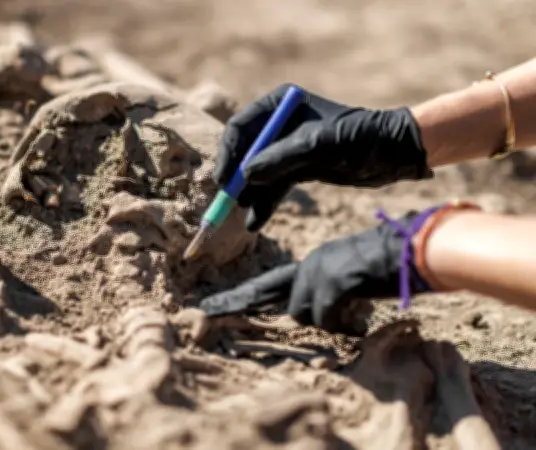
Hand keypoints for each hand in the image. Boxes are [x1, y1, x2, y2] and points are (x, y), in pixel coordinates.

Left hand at [199, 210, 431, 334]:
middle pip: (269, 292)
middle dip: (236, 302)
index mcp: (315, 263)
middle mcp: (311, 264)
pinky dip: (344, 326)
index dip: (242, 296)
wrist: (419, 248)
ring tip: (354, 315)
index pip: (269, 283)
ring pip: (302, 313)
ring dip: (326, 322)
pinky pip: (325, 319)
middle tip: (205, 312)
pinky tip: (362, 318)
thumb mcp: (355, 282)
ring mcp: (320, 271)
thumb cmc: (395, 266)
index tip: (213, 305)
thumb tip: (322, 316)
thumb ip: (334, 297)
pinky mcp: (333, 281)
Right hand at [214, 84, 433, 231]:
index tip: (224, 179)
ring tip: (246, 216)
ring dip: (251, 195)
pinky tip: (256, 222)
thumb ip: (280, 159)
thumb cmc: (361, 138)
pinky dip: (265, 203)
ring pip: (258, 173)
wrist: (396, 154)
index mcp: (280, 105)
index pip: (241, 127)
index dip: (228, 153)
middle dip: (237, 178)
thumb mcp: (319, 146)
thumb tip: (245, 175)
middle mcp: (280, 124)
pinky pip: (274, 186)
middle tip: (229, 201)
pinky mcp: (298, 168)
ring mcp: (288, 147)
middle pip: (245, 152)